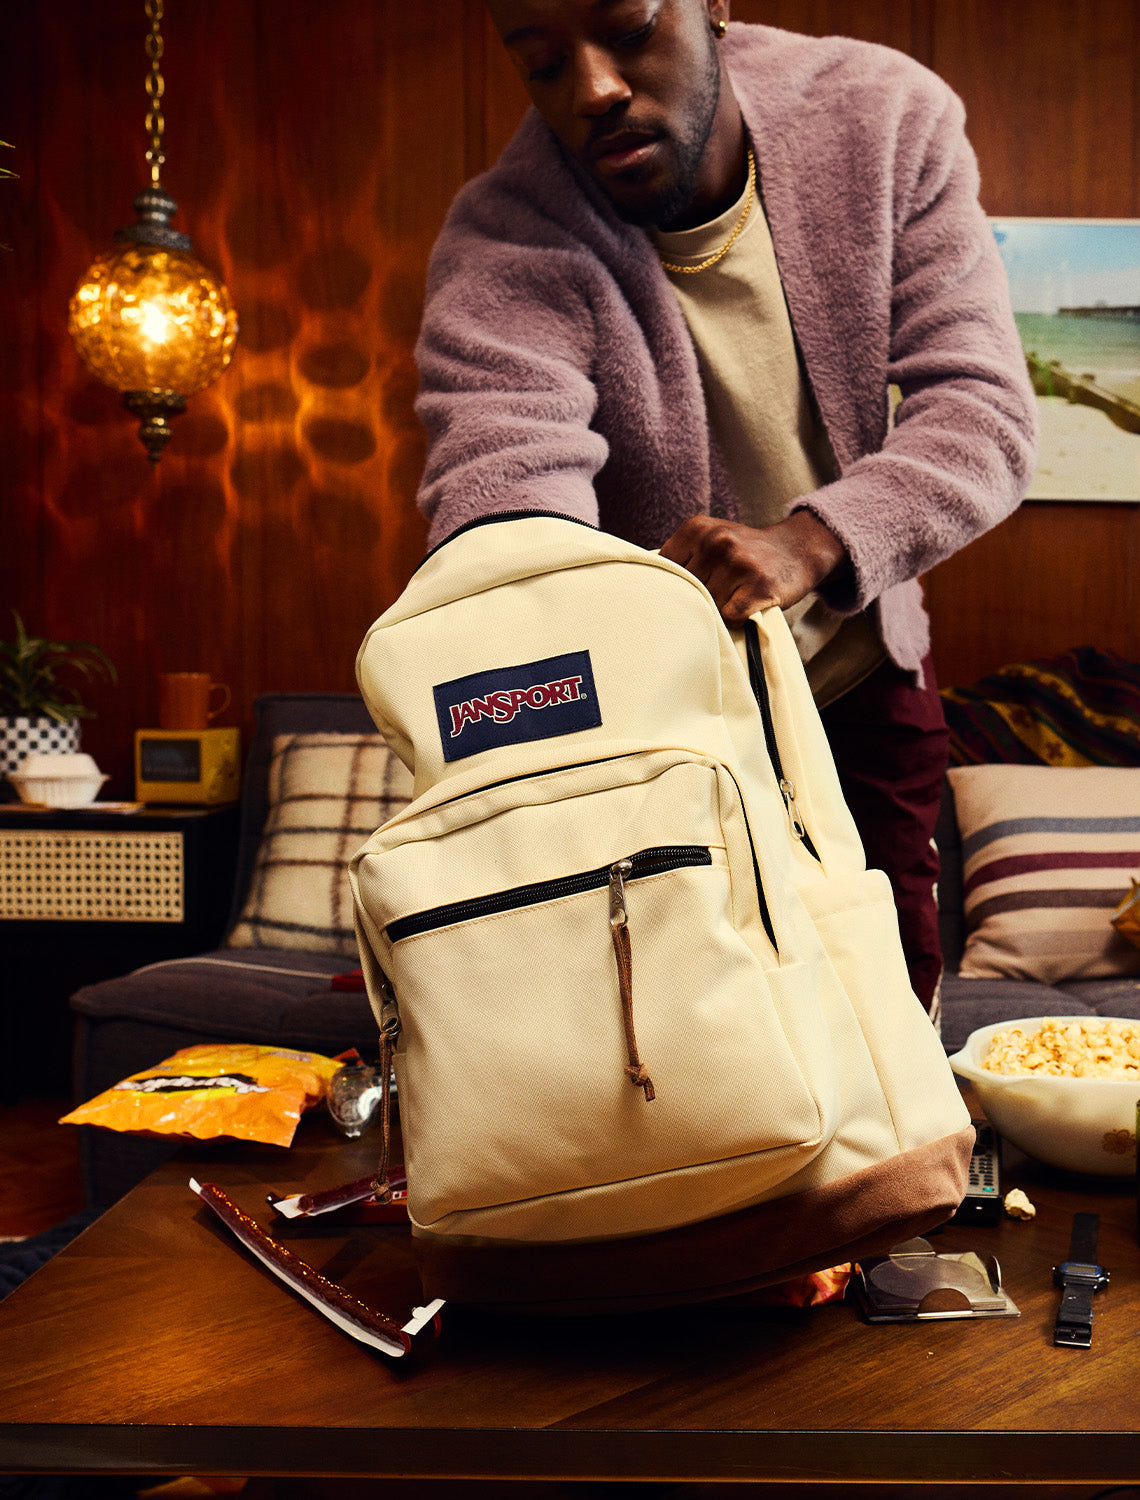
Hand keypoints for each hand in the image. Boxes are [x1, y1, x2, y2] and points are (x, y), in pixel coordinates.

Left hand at [658, 511, 848, 625]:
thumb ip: (680, 557)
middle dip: (697, 598)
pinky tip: (747, 605)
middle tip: (716, 593)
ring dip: (718, 608)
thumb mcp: (710, 538)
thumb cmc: (745, 553)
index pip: (664, 570)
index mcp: (696, 528)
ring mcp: (738, 564)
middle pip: (685, 590)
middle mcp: (716, 542)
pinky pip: (729, 616)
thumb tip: (643, 587)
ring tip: (735, 595)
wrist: (797, 550)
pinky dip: (735, 618)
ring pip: (707, 605)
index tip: (686, 589)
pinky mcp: (758, 587)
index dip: (673, 586)